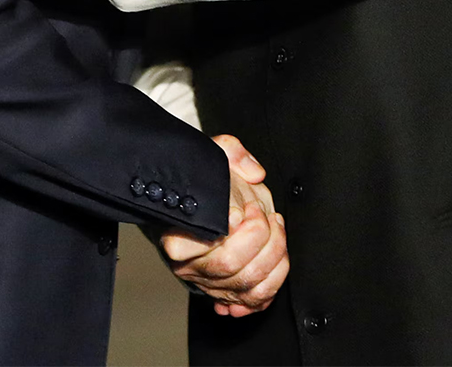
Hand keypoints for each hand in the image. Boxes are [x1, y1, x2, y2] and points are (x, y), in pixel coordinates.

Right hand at [161, 135, 288, 316]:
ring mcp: (207, 281)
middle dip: (258, 236)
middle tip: (262, 213)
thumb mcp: (214, 154)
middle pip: (227, 263)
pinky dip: (273, 281)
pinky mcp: (226, 292)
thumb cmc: (206, 182)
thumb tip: (254, 173)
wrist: (204, 203)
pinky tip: (276, 258)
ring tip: (274, 227)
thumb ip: (233, 152)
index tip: (239, 210)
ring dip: (272, 253)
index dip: (225, 227)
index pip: (188, 243)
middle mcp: (188, 263)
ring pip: (246, 283)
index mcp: (175, 231)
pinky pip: (255, 299)